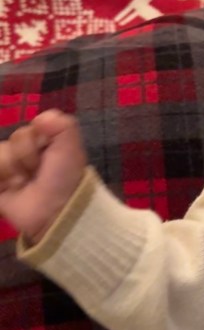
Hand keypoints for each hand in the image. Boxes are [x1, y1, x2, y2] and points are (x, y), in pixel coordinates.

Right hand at [0, 110, 87, 242]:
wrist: (53, 212)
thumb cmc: (63, 178)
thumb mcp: (71, 149)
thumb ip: (62, 125)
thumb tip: (39, 117)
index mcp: (41, 142)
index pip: (24, 133)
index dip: (33, 144)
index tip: (46, 155)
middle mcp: (23, 154)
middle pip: (8, 145)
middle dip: (23, 159)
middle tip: (36, 173)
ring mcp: (8, 169)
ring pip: (0, 156)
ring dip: (11, 172)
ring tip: (23, 184)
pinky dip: (2, 179)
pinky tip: (10, 188)